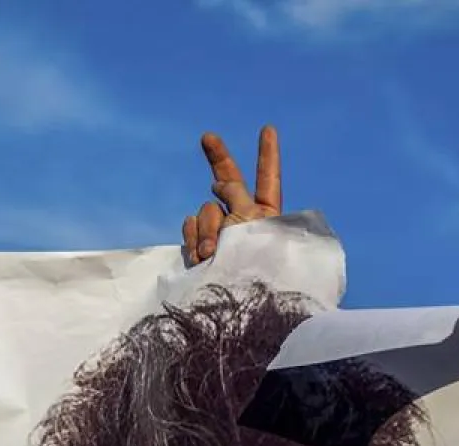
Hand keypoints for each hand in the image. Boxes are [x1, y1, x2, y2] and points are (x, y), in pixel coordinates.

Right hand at [183, 124, 281, 265]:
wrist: (237, 303)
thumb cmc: (256, 261)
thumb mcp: (252, 219)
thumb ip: (235, 193)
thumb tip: (217, 185)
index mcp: (268, 215)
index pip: (268, 179)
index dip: (267, 154)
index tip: (267, 129)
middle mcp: (244, 220)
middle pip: (230, 182)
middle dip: (218, 158)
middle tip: (207, 137)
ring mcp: (221, 234)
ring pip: (206, 210)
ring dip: (207, 227)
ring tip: (212, 253)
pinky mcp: (201, 249)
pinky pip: (190, 228)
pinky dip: (193, 237)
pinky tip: (200, 256)